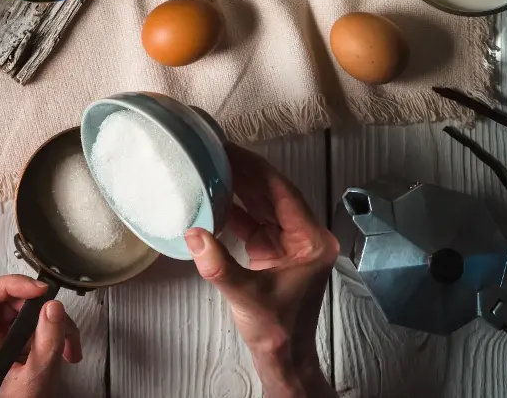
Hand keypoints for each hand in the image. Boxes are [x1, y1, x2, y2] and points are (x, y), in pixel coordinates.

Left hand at [0, 275, 82, 396]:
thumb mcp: (34, 379)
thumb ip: (46, 342)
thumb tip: (53, 308)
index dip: (9, 285)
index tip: (36, 290)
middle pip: (7, 299)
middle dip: (38, 307)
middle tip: (55, 315)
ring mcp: (1, 340)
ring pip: (27, 309)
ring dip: (55, 322)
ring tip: (67, 340)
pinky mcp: (18, 342)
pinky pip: (38, 323)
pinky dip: (58, 331)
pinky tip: (67, 348)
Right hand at [185, 143, 337, 397]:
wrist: (282, 356)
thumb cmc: (278, 330)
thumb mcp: (246, 296)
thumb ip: (218, 265)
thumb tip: (194, 235)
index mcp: (312, 241)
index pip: (283, 193)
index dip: (257, 169)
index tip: (234, 151)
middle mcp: (303, 236)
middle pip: (272, 194)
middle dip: (245, 173)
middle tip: (218, 152)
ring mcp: (287, 243)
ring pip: (262, 205)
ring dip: (238, 189)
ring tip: (213, 167)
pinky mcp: (272, 251)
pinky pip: (252, 221)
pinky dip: (233, 211)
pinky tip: (213, 199)